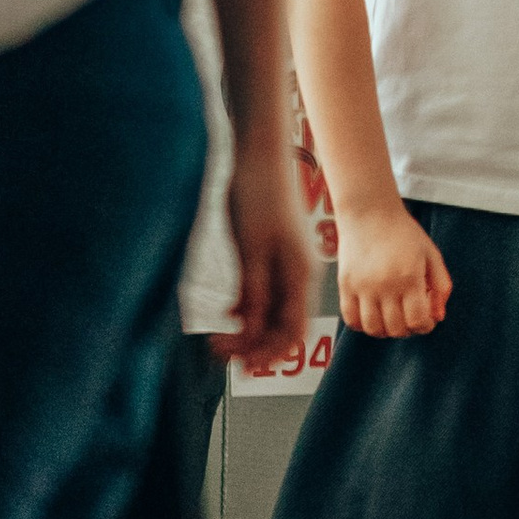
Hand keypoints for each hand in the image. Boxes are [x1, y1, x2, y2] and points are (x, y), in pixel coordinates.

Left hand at [219, 127, 313, 367]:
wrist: (259, 152)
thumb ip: (253, 292)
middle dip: (254, 347)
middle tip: (219, 354)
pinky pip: (264, 294)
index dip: (267, 354)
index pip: (291, 332)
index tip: (237, 366)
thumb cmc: (257, 194)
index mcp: (300, 275)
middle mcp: (298, 274)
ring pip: (272, 312)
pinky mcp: (271, 254)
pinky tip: (228, 313)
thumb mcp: (251, 248)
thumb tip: (250, 334)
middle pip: (283, 327)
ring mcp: (286, 264)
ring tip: (219, 339)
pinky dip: (246, 310)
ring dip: (248, 331)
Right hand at [334, 199, 452, 340]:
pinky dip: (362, 325)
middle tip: (409, 318)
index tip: (426, 319)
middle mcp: (384, 285)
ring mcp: (362, 287)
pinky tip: (372, 314)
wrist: (370, 212)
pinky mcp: (345, 286)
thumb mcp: (431, 254)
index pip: (417, 320)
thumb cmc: (403, 232)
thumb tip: (439, 316)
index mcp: (409, 277)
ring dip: (385, 331)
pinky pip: (351, 319)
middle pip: (396, 329)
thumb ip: (441, 286)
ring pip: (373, 329)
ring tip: (391, 318)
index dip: (425, 326)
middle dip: (407, 330)